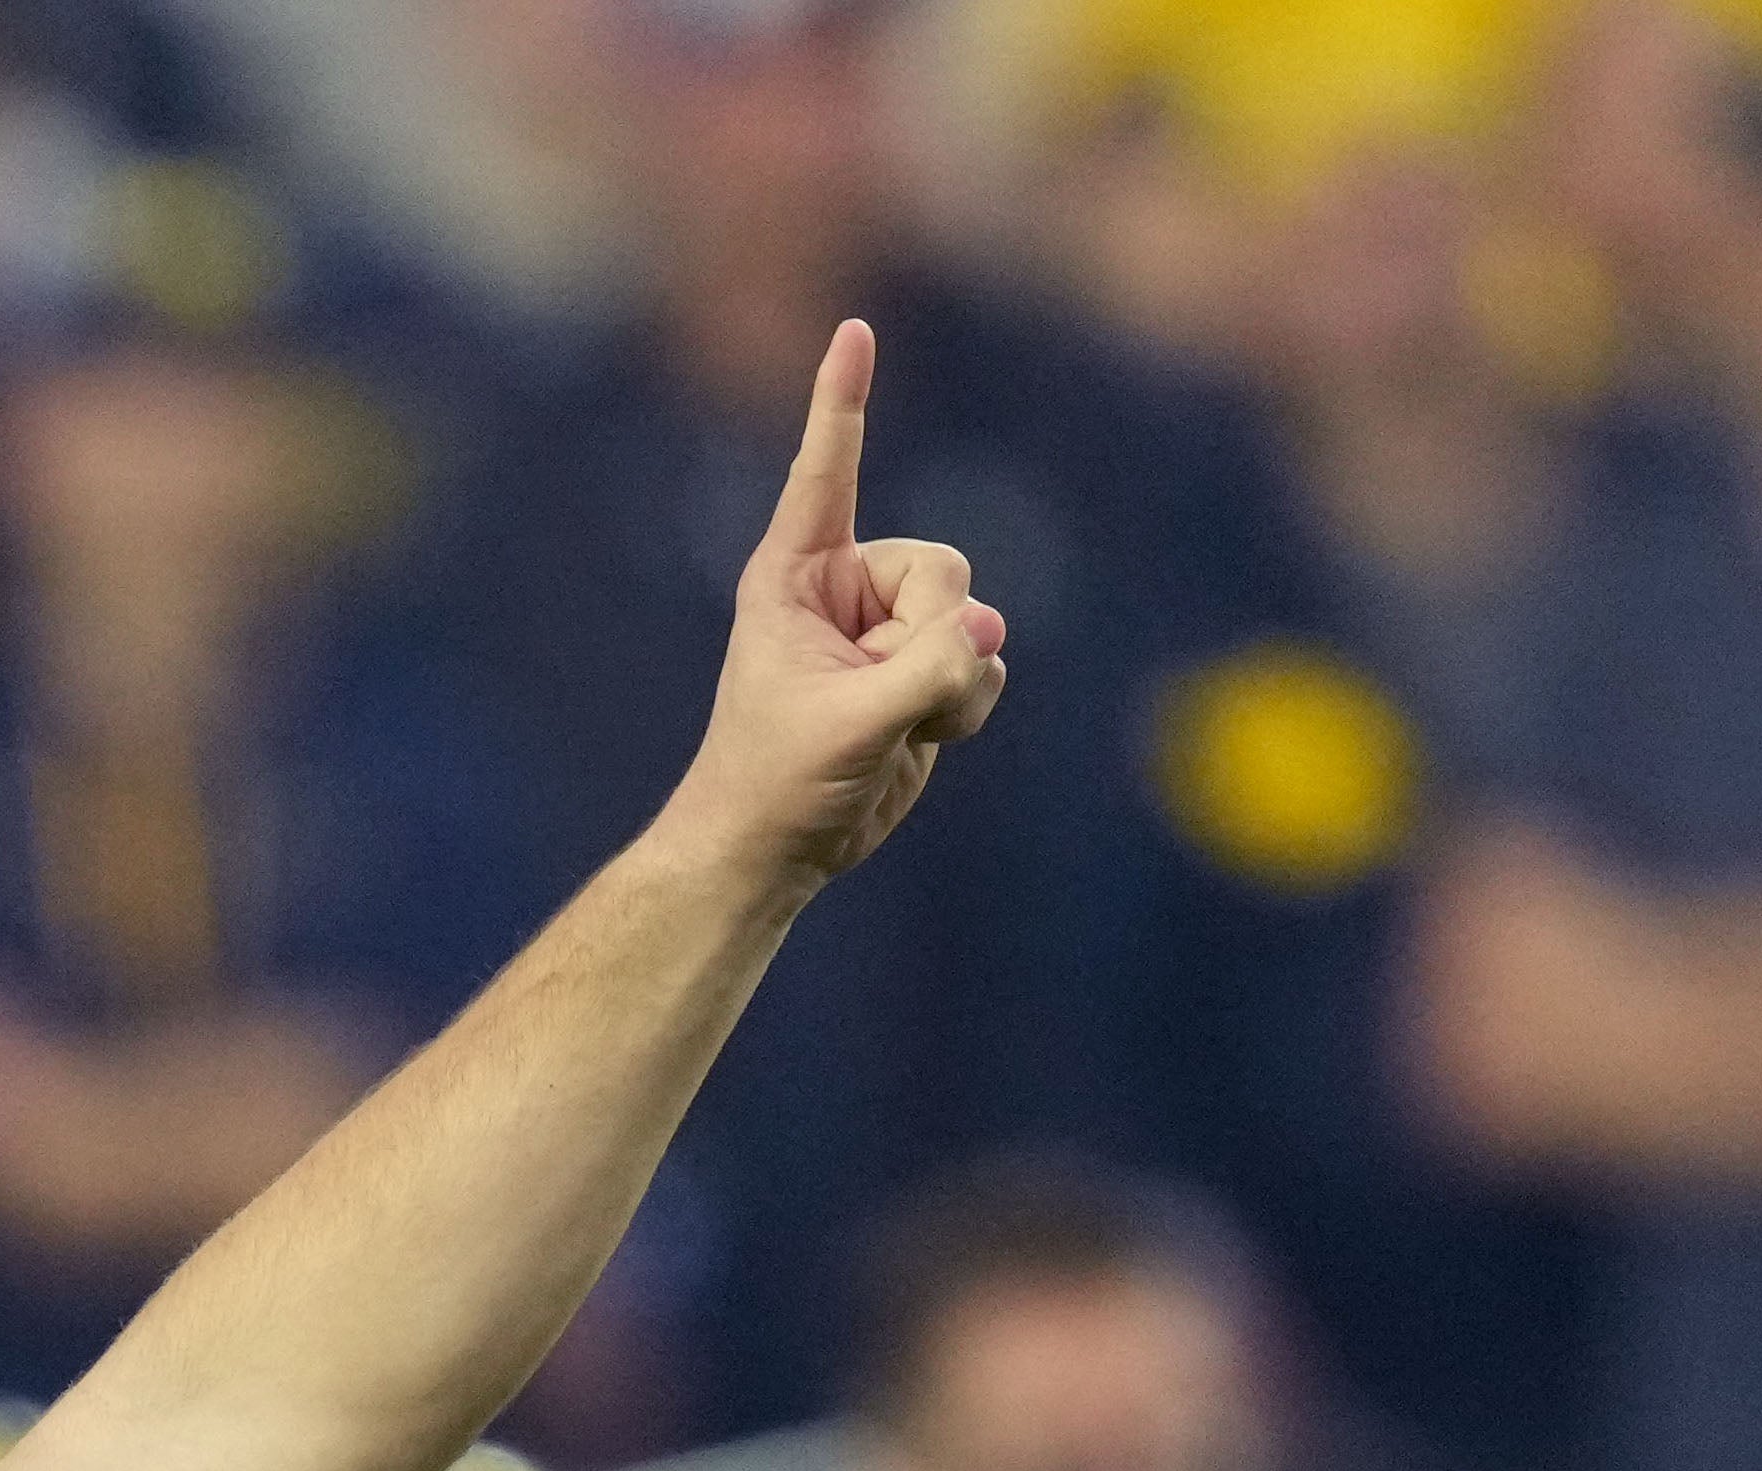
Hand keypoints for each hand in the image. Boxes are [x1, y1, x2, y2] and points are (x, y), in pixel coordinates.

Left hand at [655, 321, 1007, 899]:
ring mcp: (891, 630)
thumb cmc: (775, 782)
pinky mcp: (924, 673)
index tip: (854, 328)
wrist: (774, 851)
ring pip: (971, 617)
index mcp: (796, 575)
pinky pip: (983, 664)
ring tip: (888, 727)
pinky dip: (965, 708)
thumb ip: (926, 673)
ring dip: (950, 683)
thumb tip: (987, 637)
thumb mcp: (847, 724)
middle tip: (878, 694)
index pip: (825, 470)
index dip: (840, 399)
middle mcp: (847, 589)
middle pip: (943, 566)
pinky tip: (917, 741)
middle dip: (931, 635)